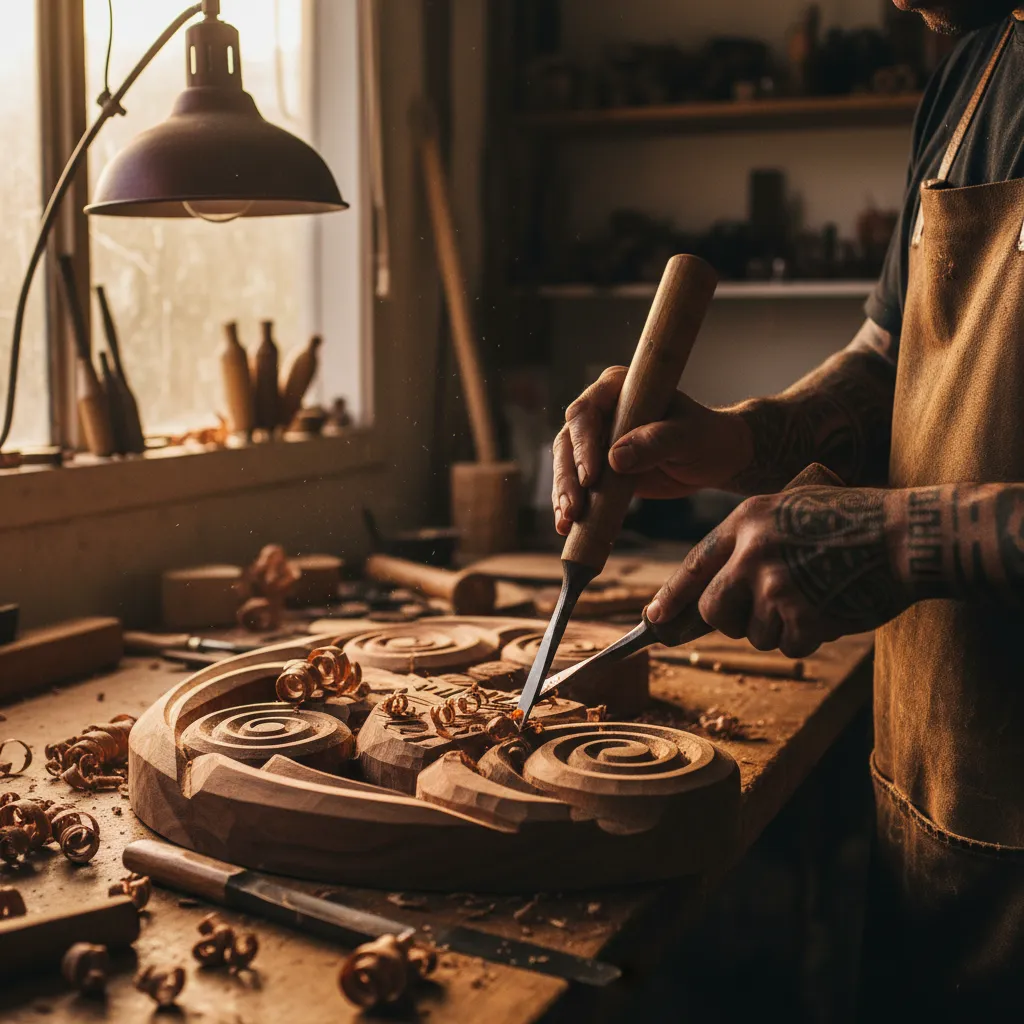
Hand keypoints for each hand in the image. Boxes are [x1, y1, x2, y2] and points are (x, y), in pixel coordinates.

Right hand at [552, 366, 753, 534]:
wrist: (714, 457)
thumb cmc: (705, 436)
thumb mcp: (688, 435)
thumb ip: (656, 442)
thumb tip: (615, 458)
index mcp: (616, 388)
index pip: (585, 413)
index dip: (582, 444)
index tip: (590, 476)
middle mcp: (599, 411)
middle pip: (568, 442)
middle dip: (567, 477)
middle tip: (572, 508)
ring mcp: (596, 441)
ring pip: (566, 466)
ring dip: (563, 495)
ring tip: (566, 523)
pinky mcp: (599, 469)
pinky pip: (578, 487)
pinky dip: (572, 507)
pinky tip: (567, 527)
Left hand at [645, 486, 909, 656]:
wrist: (907, 535)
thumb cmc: (852, 524)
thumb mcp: (791, 512)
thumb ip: (751, 545)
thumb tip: (712, 596)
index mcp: (746, 520)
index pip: (693, 565)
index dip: (672, 598)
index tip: (654, 621)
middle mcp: (751, 551)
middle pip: (713, 611)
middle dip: (733, 620)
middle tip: (766, 611)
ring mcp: (774, 584)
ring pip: (754, 633)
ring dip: (781, 628)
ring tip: (816, 595)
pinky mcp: (801, 614)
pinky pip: (791, 645)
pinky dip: (811, 637)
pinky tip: (832, 609)